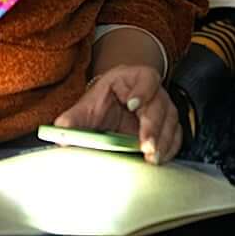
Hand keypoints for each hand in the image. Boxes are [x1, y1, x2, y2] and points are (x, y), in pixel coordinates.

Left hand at [54, 64, 181, 164]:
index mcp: (133, 77)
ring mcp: (164, 107)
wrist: (115, 105)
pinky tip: (160, 158)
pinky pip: (175, 135)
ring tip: (152, 157)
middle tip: (145, 145)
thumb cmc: (103, 102)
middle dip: (153, 126)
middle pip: (160, 105)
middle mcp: (153, 90)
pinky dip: (170, 147)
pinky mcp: (169, 124)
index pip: (146, 79)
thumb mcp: (88, 106)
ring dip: (163, 141)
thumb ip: (73, 118)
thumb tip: (58, 129)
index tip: (132, 105)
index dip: (141, 91)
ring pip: (170, 121)